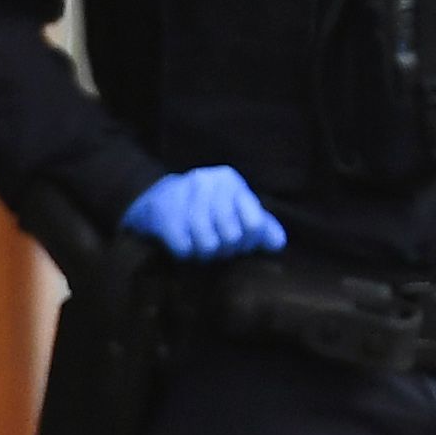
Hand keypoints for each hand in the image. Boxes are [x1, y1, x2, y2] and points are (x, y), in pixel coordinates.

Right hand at [123, 165, 286, 260]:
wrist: (156, 198)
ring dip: (206, 254)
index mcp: (230, 181)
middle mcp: (208, 182)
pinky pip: (185, 249)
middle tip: (218, 245)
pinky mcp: (164, 215)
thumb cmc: (206, 206)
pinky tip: (184, 243)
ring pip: (209, 246)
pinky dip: (186, 253)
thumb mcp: (236, 207)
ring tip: (201, 246)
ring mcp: (184, 197)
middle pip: (232, 237)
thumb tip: (278, 243)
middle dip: (226, 249)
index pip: (255, 224)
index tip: (241, 241)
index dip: (250, 241)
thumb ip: (262, 224)